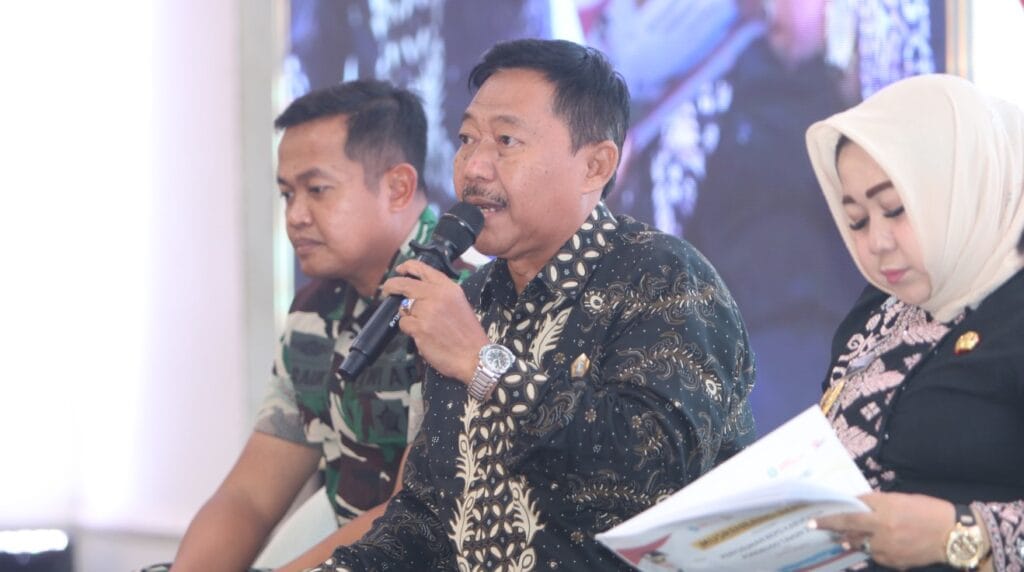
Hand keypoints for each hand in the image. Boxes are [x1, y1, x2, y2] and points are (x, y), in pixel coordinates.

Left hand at [381, 260, 489, 384]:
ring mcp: (427, 311)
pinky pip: (403, 324)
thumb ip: (439, 294)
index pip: (422, 269)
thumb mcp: (459, 303)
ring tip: (423, 325)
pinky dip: (409, 330)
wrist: (474, 356)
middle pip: (404, 284)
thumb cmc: (468, 334)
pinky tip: (423, 335)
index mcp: (448, 287)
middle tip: (387, 290)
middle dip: (391, 286)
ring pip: (403, 307)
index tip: (400, 270)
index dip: (407, 267)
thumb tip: (417, 292)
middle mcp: (437, 295)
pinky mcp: (419, 327)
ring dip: (408, 316)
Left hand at [812, 492, 953, 568]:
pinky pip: (874, 555)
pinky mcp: (894, 562)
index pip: (849, 516)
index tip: (813, 521)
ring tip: (848, 535)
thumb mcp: (899, 499)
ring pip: (860, 545)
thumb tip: (856, 506)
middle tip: (819, 529)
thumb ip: (876, 504)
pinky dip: (871, 549)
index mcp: (884, 512)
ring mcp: (888, 549)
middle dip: (833, 531)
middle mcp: (883, 531)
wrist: (953, 534)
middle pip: (849, 533)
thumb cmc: (927, 510)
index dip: (829, 519)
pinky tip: (876, 543)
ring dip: (853, 540)